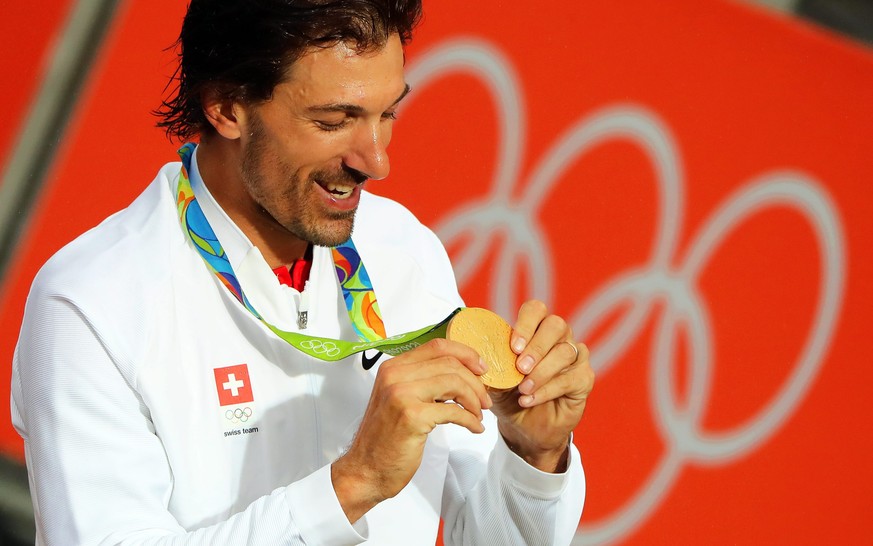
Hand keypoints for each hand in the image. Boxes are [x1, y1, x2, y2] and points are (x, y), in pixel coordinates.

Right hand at [331, 338, 491, 522]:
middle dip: (475, 382)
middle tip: (485, 400)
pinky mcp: (412, 417)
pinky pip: (454, 411)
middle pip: (449, 364)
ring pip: (454, 383)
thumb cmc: (385, 438)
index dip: (466, 354)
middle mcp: (395, 376)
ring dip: (474, 400)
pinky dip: (470, 420)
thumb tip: (460, 372)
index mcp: (393, 367)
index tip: (481, 369)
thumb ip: (423, 381)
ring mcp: (402, 395)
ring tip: (479, 414)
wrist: (366, 470)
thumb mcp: (400, 399)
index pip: (437, 346)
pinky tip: (474, 428)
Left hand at [489, 300, 594, 472]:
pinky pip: (572, 377)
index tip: (513, 347)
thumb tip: (467, 350)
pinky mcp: (584, 378)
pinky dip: (548, 389)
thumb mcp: (493, 380)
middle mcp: (558, 338)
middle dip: (536, 346)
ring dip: (542, 371)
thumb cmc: (509, 397)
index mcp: (535, 330)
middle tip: (520, 367)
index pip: (536, 310)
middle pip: (556, 325)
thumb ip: (485, 363)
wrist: (526, 429)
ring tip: (523, 389)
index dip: (526, 323)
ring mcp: (574, 357)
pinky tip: (530, 399)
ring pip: (566, 352)